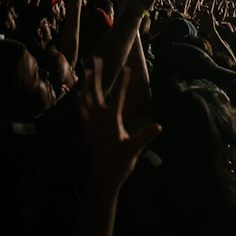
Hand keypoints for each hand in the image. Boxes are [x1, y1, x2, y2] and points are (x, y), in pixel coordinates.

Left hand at [76, 57, 161, 189]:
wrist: (103, 177)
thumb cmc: (120, 162)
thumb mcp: (134, 149)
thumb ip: (144, 136)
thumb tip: (159, 125)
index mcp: (111, 121)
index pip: (118, 97)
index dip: (124, 82)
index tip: (128, 67)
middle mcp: (97, 119)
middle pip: (95, 92)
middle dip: (96, 74)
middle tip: (96, 58)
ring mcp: (90, 123)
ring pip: (85, 98)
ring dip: (85, 83)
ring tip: (85, 69)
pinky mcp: (86, 128)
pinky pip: (80, 109)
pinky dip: (79, 98)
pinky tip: (77, 92)